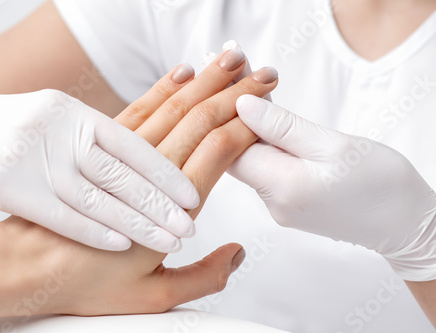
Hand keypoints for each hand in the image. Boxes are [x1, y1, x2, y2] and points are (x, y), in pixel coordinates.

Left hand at [0, 49, 277, 325]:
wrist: (27, 264)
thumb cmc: (86, 283)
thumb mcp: (152, 297)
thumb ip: (203, 277)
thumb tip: (237, 254)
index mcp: (169, 209)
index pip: (219, 151)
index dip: (247, 125)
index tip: (267, 108)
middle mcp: (148, 174)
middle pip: (201, 120)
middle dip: (237, 93)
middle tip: (263, 73)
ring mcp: (121, 155)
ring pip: (174, 106)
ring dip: (206, 80)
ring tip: (232, 61)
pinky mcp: (99, 145)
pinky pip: (139, 108)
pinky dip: (163, 87)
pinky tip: (181, 72)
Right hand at [0, 88, 198, 251]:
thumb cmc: (18, 132)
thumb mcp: (59, 118)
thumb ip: (97, 135)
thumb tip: (151, 145)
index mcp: (77, 113)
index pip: (134, 144)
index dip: (165, 172)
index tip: (192, 196)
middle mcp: (60, 131)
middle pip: (121, 173)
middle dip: (160, 203)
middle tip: (190, 226)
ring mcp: (34, 156)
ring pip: (97, 196)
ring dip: (137, 222)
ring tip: (168, 241)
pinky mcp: (8, 184)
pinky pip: (60, 214)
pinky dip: (93, 230)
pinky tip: (122, 244)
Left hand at [228, 95, 435, 280]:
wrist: (405, 224)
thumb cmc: (380, 184)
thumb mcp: (333, 145)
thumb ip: (283, 127)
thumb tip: (241, 105)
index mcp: (282, 187)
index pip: (231, 146)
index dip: (225, 111)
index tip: (229, 77)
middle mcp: (272, 202)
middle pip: (236, 153)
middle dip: (234, 114)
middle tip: (239, 76)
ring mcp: (279, 206)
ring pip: (251, 159)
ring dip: (250, 126)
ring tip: (254, 89)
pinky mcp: (288, 204)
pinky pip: (266, 168)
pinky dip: (265, 143)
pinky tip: (269, 120)